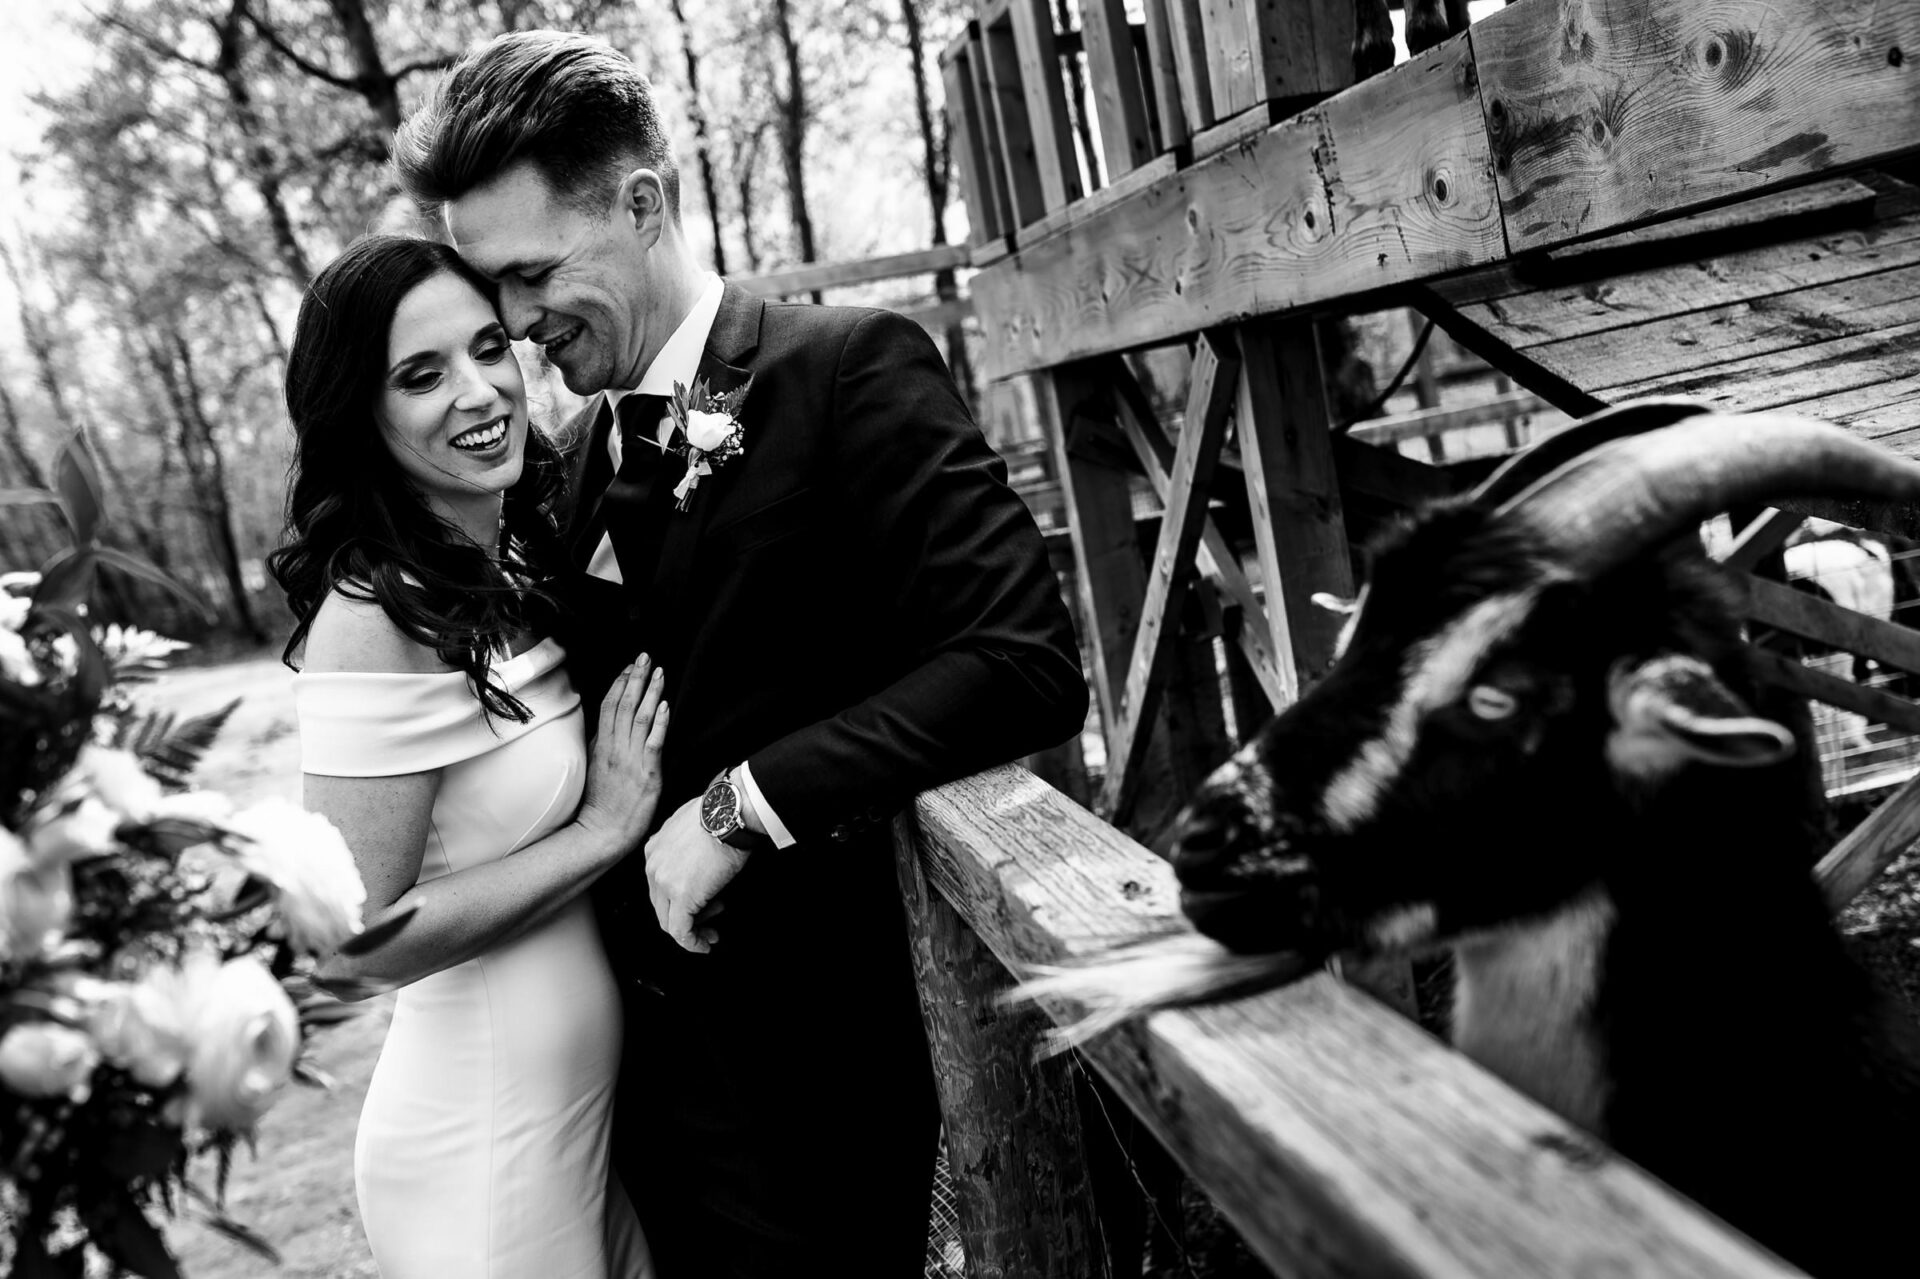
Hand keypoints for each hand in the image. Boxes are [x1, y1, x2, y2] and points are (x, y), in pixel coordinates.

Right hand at [576, 655, 667, 853]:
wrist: (602, 832)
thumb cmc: (600, 804)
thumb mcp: (594, 768)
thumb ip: (602, 746)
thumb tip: (608, 727)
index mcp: (601, 746)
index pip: (609, 706)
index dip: (619, 683)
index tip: (629, 666)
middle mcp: (614, 749)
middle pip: (623, 705)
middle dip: (635, 678)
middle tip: (645, 656)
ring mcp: (630, 760)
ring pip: (639, 718)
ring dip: (650, 692)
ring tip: (658, 672)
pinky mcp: (646, 774)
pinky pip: (653, 743)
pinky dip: (659, 722)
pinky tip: (664, 705)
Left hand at [644, 795, 750, 953]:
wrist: (730, 812)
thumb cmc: (722, 814)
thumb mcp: (693, 826)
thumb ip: (687, 846)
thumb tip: (701, 861)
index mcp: (655, 849)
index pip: (659, 886)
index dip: (678, 900)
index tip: (696, 906)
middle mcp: (653, 866)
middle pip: (661, 905)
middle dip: (685, 916)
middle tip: (707, 921)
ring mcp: (664, 882)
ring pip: (669, 921)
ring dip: (692, 930)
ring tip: (711, 931)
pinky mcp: (682, 896)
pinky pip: (681, 931)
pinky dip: (693, 942)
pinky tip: (704, 945)